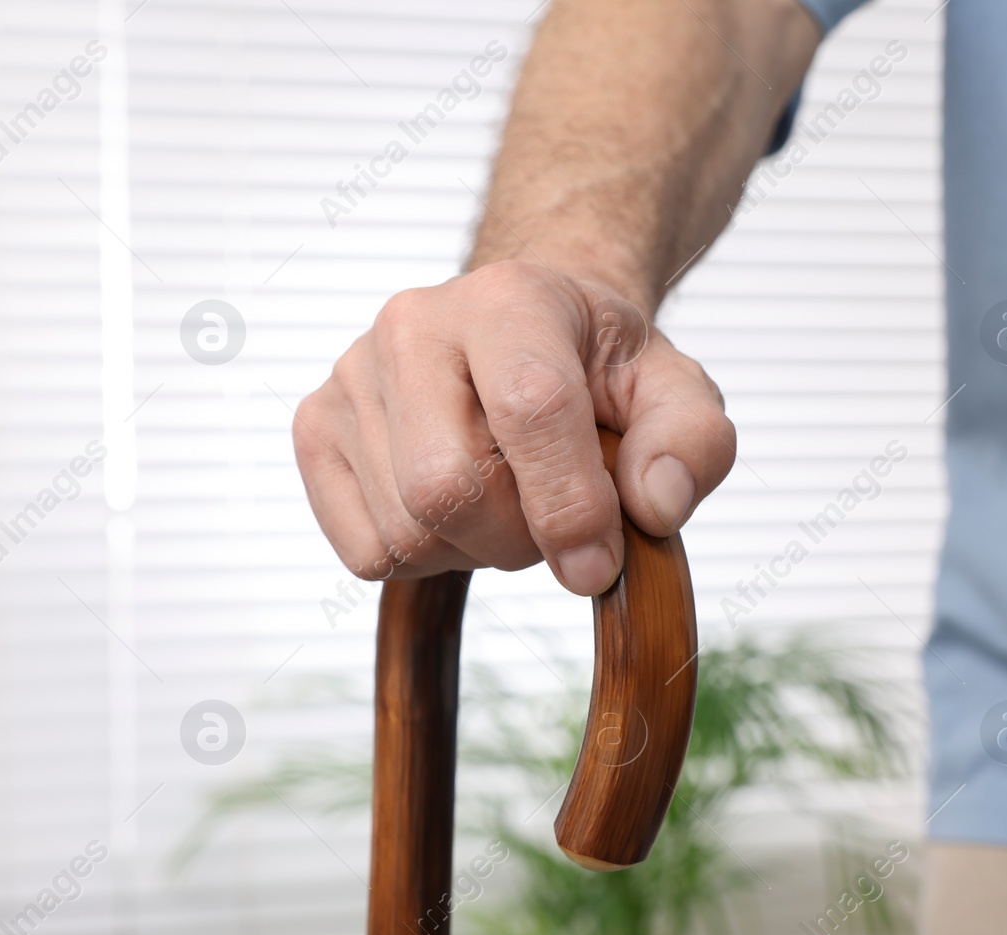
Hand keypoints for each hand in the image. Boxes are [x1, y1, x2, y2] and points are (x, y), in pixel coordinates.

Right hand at [293, 260, 734, 595]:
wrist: (515, 334)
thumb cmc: (593, 369)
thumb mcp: (672, 390)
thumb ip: (691, 442)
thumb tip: (654, 507)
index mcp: (508, 298)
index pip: (528, 409)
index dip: (570, 504)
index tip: (600, 563)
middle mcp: (411, 324)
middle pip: (448, 488)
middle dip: (517, 538)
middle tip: (553, 519)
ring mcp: (350, 376)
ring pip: (406, 531)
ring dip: (473, 551)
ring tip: (503, 501)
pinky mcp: (315, 428)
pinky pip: (365, 552)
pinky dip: (422, 559)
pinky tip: (452, 511)